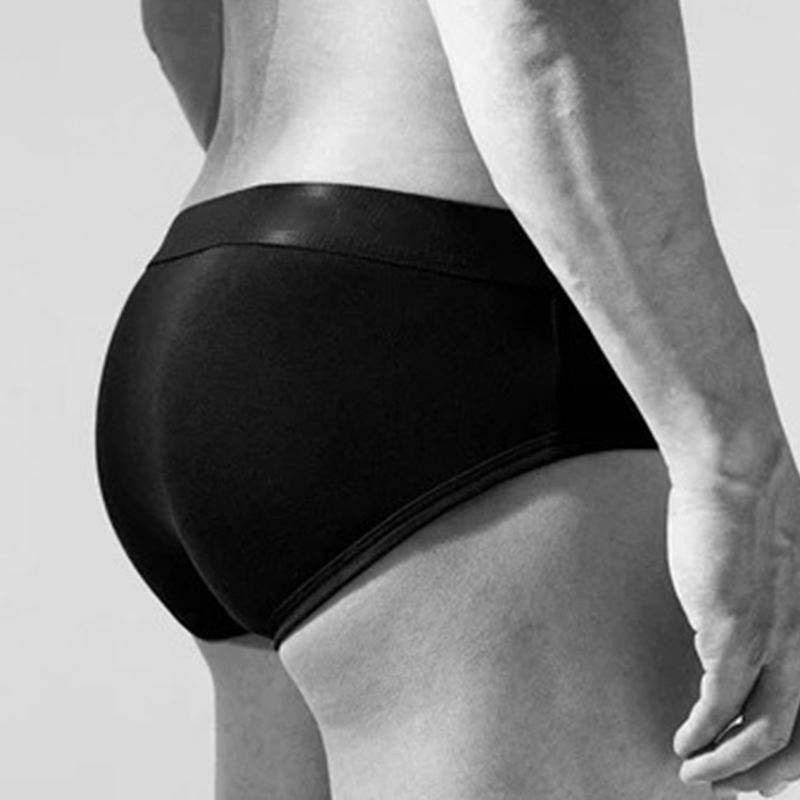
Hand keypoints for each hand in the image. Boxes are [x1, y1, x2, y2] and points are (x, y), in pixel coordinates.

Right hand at [665, 435, 799, 796]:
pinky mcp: (733, 634)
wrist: (735, 477)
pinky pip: (719, 704)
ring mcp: (772, 644)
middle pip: (795, 741)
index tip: (752, 766)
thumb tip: (732, 627)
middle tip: (726, 788)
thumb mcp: (766, 569)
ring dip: (727, 764)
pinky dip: (702, 733)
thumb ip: (760, 605)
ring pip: (763, 734)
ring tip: (696, 774)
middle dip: (757, 774)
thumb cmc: (745, 513)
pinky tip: (683, 742)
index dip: (787, 756)